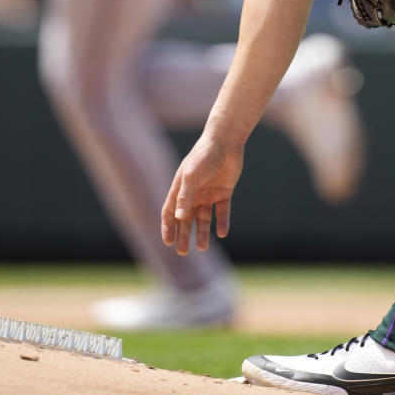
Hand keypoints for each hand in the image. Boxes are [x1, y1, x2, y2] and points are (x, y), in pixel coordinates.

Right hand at [160, 134, 244, 254]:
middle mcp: (193, 193)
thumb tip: (179, 218)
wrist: (226, 142)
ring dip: (202, 233)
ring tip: (202, 248)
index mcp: (181, 188)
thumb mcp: (191, 177)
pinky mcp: (224, 192)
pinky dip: (222, 222)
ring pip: (203, 218)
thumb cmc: (204, 156)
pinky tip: (222, 233)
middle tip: (183, 252)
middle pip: (186, 219)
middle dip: (183, 235)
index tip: (168, 243)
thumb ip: (185, 197)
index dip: (168, 227)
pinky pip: (222, 212)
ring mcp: (208, 193)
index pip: (170, 212)